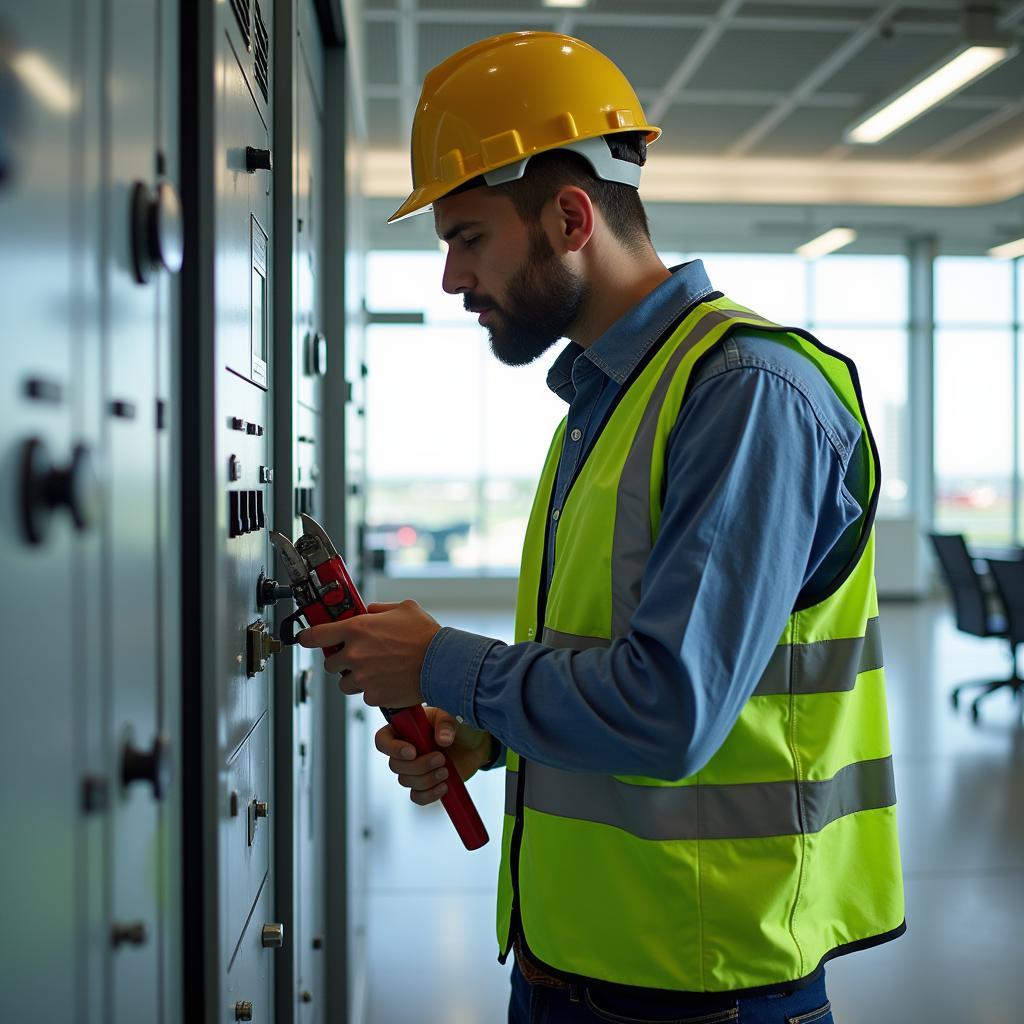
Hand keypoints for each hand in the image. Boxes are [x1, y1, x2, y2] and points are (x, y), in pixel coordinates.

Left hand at [299, 599, 440, 708]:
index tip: (305, 639)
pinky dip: (373, 691)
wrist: (443, 663)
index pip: (316, 635)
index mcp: (357, 629)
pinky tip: (388, 682)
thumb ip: (379, 609)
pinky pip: (365, 696)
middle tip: (357, 658)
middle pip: (330, 664)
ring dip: (355, 679)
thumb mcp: (403, 608)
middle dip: (341, 661)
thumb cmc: (426, 635)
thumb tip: (369, 611)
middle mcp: (354, 654)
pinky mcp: (374, 696)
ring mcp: (362, 678)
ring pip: (345, 684)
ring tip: (375, 672)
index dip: (308, 637)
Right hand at [375, 707, 494, 806]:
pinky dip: (429, 794)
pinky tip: (445, 786)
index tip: (413, 752)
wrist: (475, 744)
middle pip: (395, 765)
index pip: (382, 740)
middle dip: (418, 765)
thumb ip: (446, 724)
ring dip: (427, 779)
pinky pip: (416, 796)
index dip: (392, 749)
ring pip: (406, 781)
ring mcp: (413, 769)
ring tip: (446, 770)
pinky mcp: (424, 785)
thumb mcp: (453, 716)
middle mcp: (403, 750)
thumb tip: (442, 740)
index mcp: (404, 729)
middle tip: (441, 758)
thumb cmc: (459, 725)